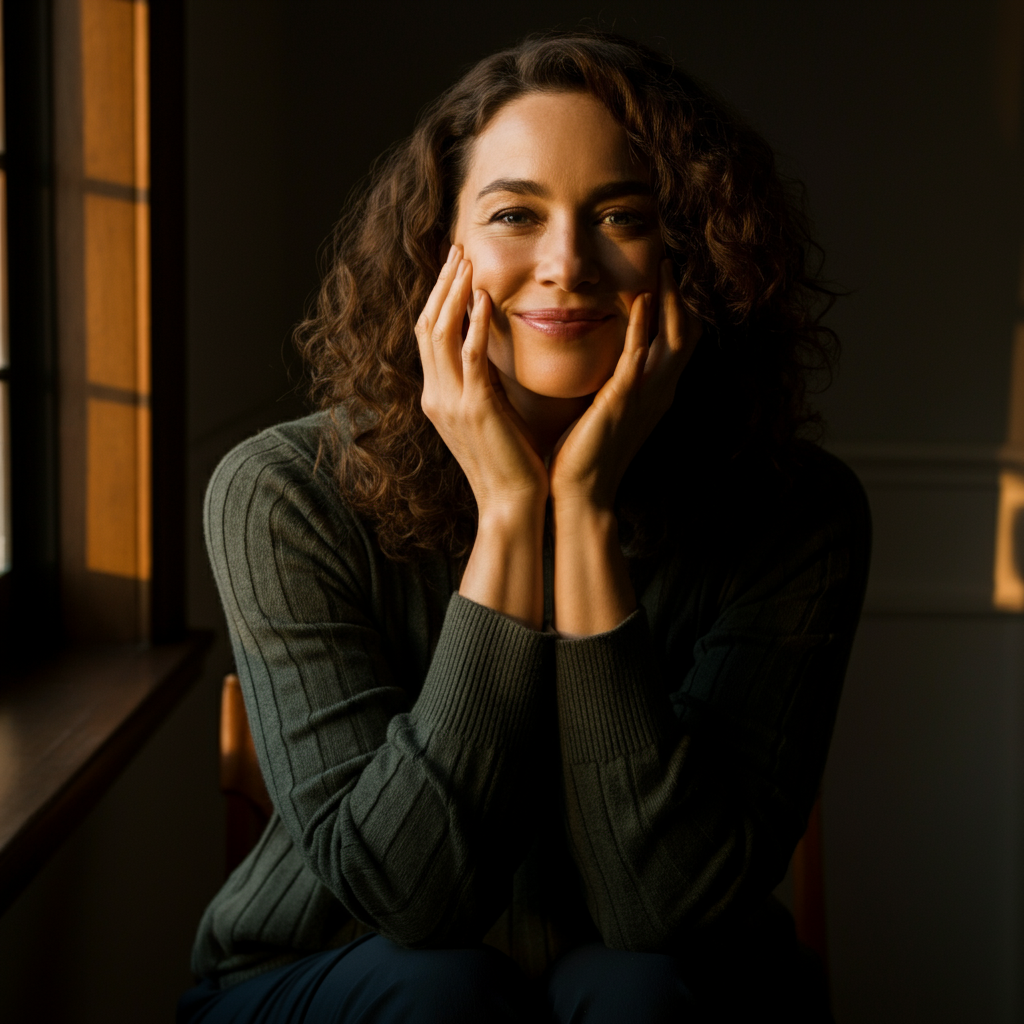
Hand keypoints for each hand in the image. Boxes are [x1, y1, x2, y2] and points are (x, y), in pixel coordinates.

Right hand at [415, 245, 548, 522]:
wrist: (511, 503)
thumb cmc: (510, 461)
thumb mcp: (490, 414)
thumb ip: (484, 381)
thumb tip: (492, 349)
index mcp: (437, 397)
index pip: (428, 336)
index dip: (438, 299)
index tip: (454, 268)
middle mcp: (435, 396)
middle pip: (426, 326)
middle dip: (441, 285)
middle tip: (457, 250)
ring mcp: (451, 402)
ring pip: (439, 333)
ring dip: (453, 293)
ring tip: (467, 261)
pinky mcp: (475, 407)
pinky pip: (470, 355)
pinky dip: (474, 323)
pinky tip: (485, 298)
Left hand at [548, 260, 700, 512]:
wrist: (582, 494)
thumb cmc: (585, 456)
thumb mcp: (605, 411)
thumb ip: (611, 383)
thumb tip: (602, 360)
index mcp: (655, 394)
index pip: (677, 341)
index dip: (677, 307)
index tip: (666, 275)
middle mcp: (660, 392)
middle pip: (686, 332)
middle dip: (682, 295)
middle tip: (672, 258)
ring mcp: (646, 396)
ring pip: (672, 337)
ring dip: (669, 299)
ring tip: (665, 264)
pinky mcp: (625, 401)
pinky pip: (640, 357)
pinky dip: (644, 327)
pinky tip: (641, 300)